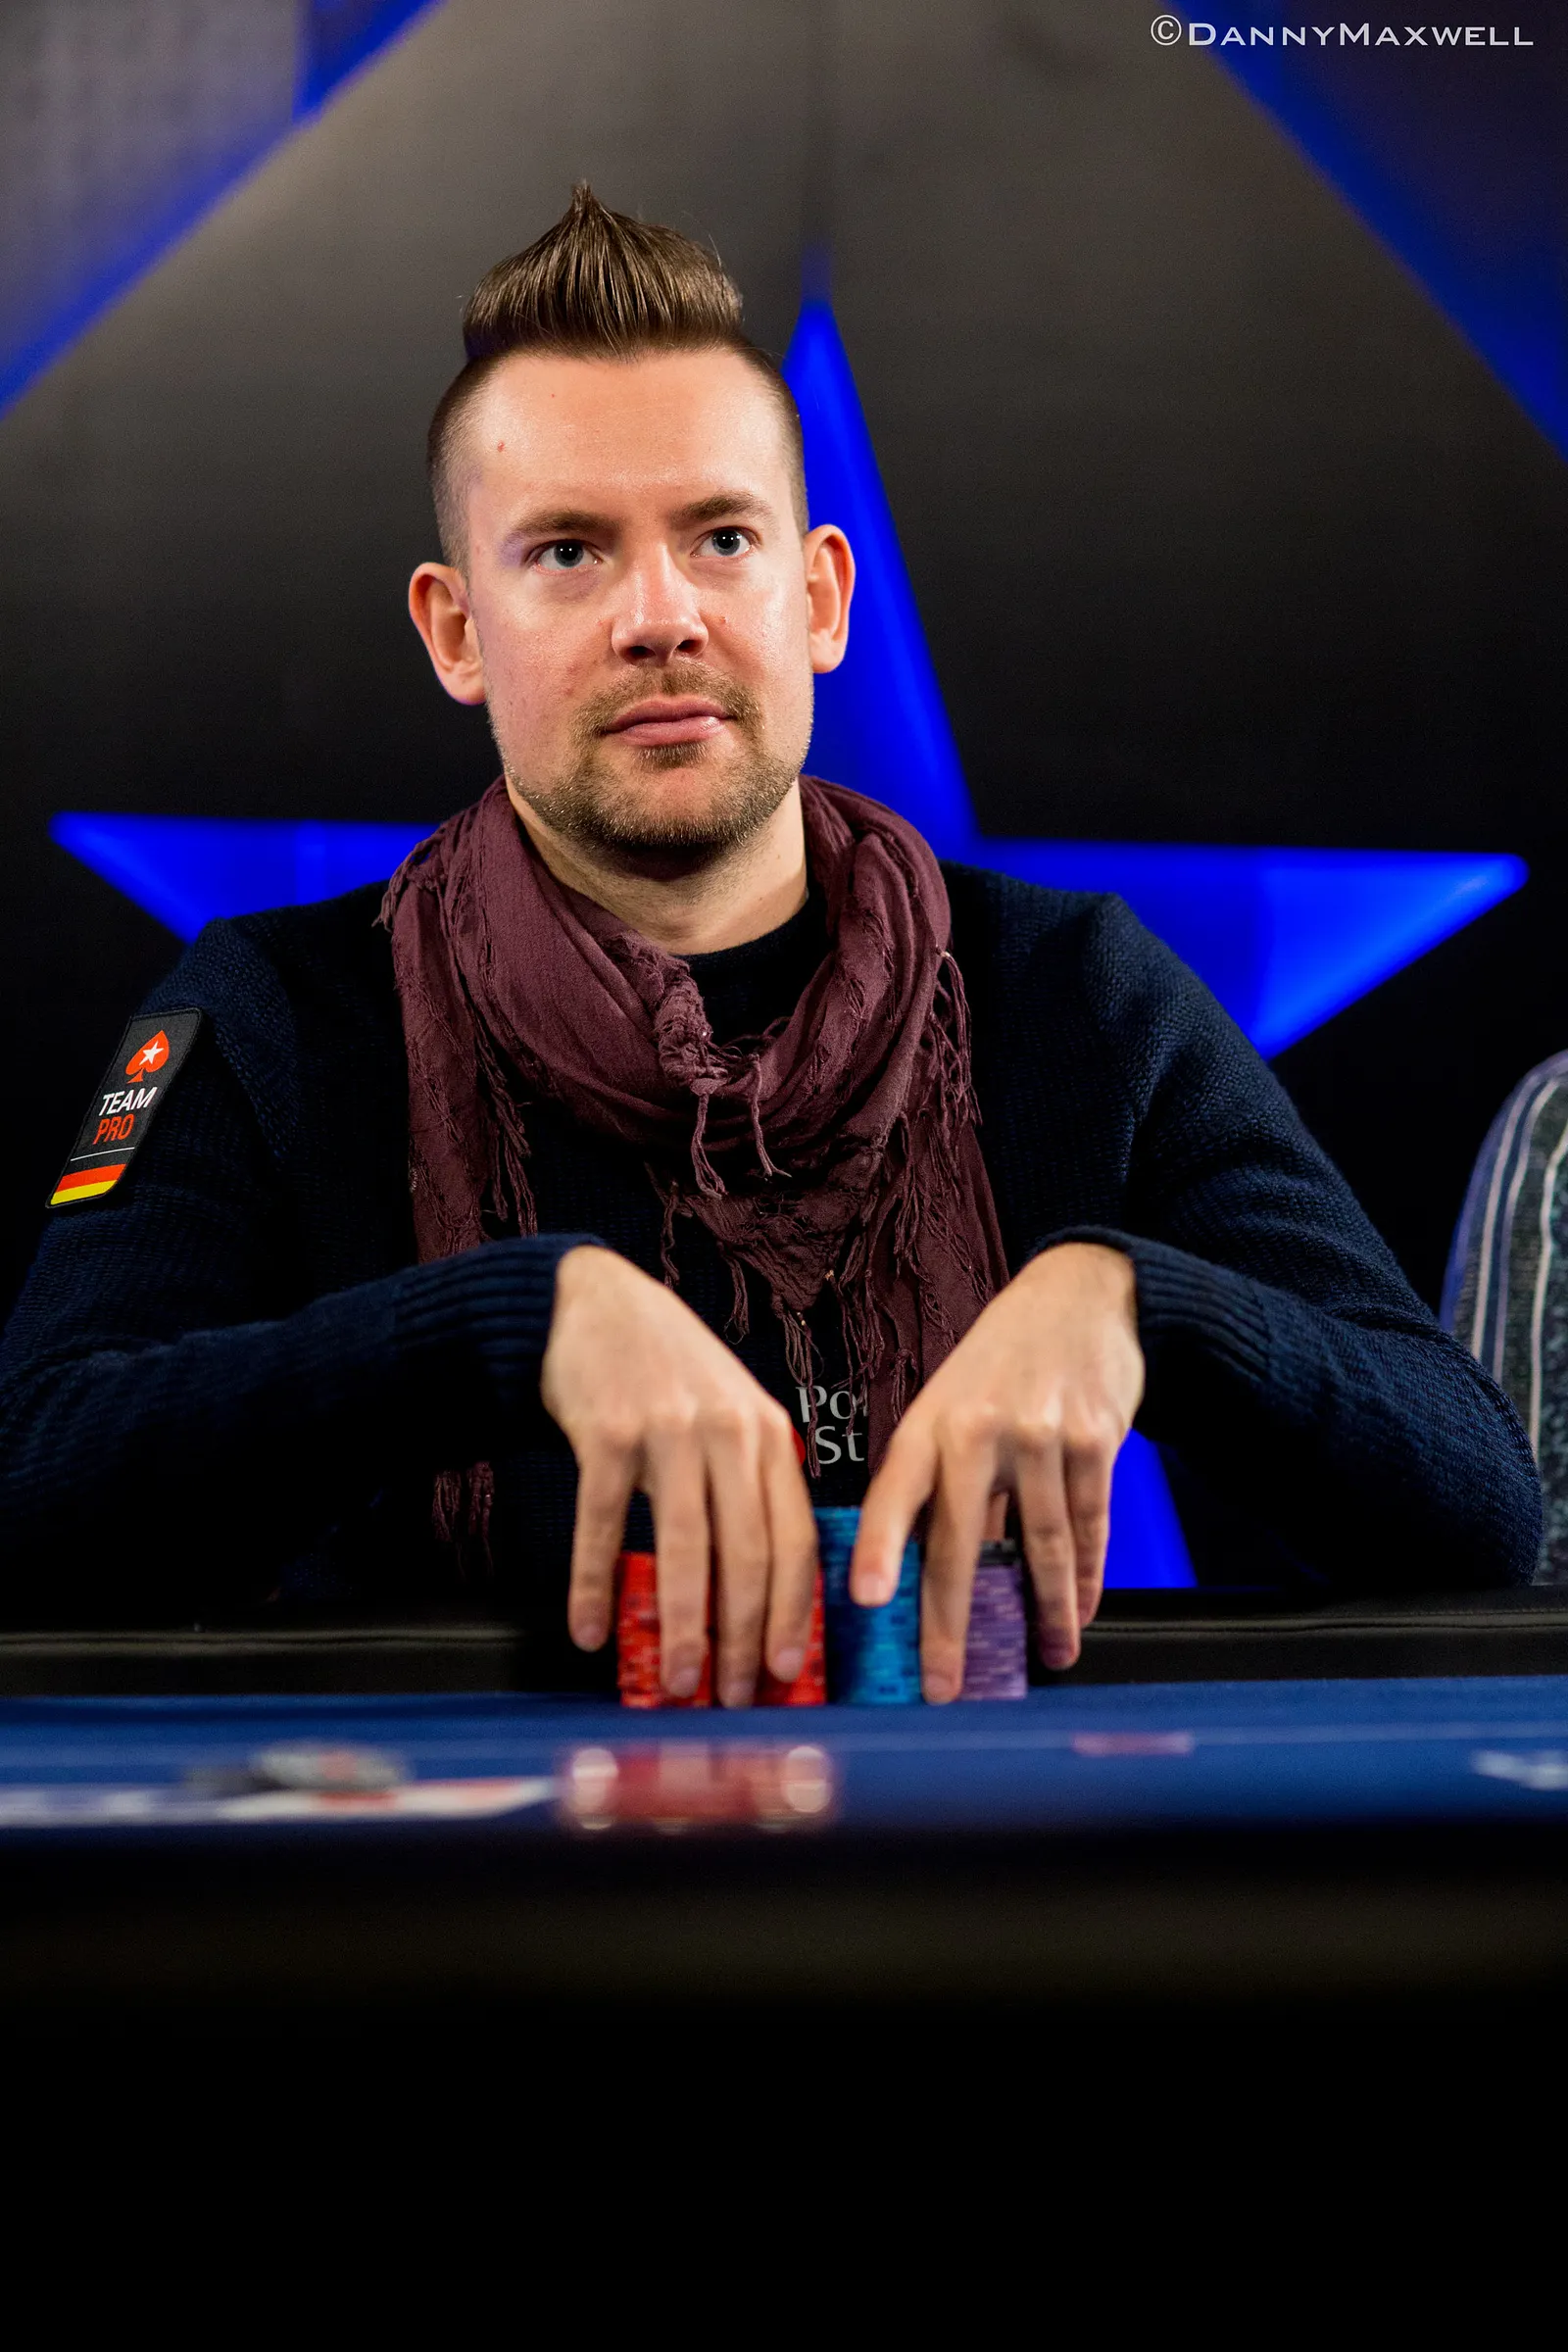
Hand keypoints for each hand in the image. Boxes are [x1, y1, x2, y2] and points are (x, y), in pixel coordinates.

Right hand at [541, 1245, 817, 1705]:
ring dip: (681, 1626)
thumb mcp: (731, 1414)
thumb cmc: (670, 1372)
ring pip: (683, 1549)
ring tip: (676, 1682)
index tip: (788, 1669)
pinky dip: (596, 1584)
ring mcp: (669, 1432)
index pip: (795, 1539)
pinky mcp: (608, 1433)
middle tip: (733, 1695)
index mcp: (768, 1436)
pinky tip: (590, 1629)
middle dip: (743, 1637)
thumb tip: (759, 1593)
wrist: (597, 1301)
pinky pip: (604, 1525)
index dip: (793, 1612)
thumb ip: (749, 1486)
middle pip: (747, 1555)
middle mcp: (728, 1433)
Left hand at [850, 1242, 1143, 1696]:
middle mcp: (979, 1429)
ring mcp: (1041, 1436)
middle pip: (962, 1544)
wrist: (1082, 1295)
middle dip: (950, 1625)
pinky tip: (1082, 1610)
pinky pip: (1089, 1526)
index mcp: (929, 1423)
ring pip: (1041, 1546)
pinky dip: (1088, 1577)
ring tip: (1048, 1656)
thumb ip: (934, 1476)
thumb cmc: (1001, 1361)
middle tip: (944, 1686)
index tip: (866, 1601)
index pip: (895, 1494)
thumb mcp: (949, 1402)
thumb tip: (913, 1569)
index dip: (879, 1550)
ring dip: (1045, 1612)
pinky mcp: (1095, 1441)